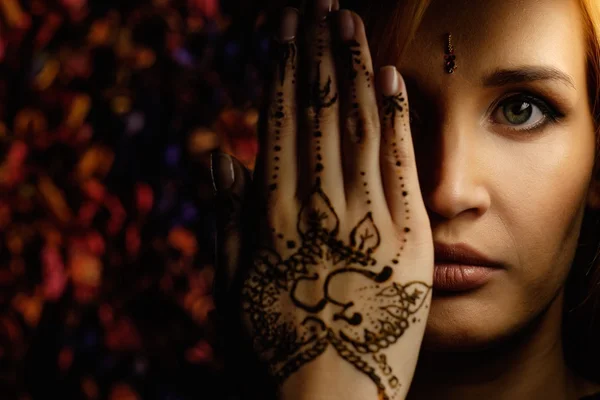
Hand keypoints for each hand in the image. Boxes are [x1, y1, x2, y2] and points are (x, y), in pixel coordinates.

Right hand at [213, 3, 433, 399]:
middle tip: (319, 6)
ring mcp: (366, 219)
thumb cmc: (269, 349)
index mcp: (271, 215)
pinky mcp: (408, 238)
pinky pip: (400, 165)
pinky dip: (395, 118)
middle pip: (318, 112)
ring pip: (358, 126)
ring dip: (353, 69)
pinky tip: (390, 77)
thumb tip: (215, 158)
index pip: (279, 122)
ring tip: (349, 23)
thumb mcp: (230, 288)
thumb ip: (224, 219)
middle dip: (318, 53)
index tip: (286, 30)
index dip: (283, 71)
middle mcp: (316, 205)